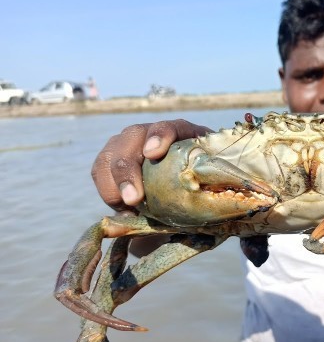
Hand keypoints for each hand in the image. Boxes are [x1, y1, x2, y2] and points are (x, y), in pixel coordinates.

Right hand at [91, 119, 211, 210]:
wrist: (184, 186)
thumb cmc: (200, 183)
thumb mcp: (205, 183)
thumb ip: (201, 192)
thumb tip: (202, 215)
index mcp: (181, 134)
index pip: (170, 127)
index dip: (160, 136)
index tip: (153, 153)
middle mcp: (150, 134)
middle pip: (131, 139)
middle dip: (128, 170)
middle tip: (133, 199)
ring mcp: (128, 144)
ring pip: (110, 155)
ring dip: (113, 183)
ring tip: (125, 208)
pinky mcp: (112, 160)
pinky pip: (100, 171)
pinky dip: (108, 190)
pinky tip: (121, 208)